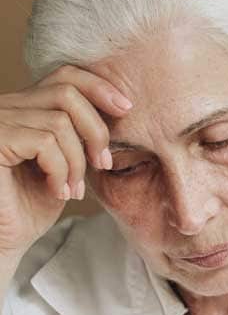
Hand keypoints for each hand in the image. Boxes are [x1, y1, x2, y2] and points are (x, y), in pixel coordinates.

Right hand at [0, 65, 131, 261]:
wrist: (6, 238)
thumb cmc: (35, 205)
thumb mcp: (70, 165)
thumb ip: (84, 137)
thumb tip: (122, 112)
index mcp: (26, 108)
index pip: (65, 75)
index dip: (99, 87)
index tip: (127, 109)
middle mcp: (7, 107)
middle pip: (66, 91)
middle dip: (96, 129)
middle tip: (102, 164)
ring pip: (59, 122)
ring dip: (77, 161)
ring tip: (74, 189)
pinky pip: (44, 142)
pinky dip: (61, 170)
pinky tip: (58, 192)